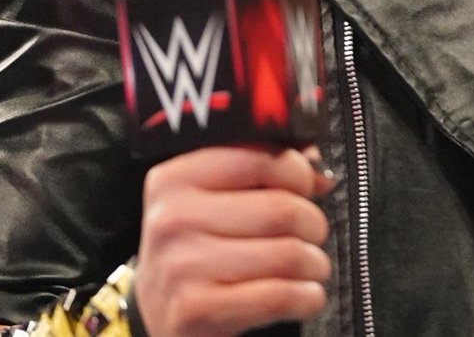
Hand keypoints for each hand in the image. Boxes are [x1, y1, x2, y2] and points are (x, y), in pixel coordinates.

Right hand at [135, 145, 334, 336]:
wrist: (156, 316)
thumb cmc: (194, 249)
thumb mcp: (210, 200)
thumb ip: (260, 170)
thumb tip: (317, 169)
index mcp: (176, 178)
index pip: (260, 158)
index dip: (298, 172)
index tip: (305, 186)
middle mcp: (173, 218)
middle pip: (281, 209)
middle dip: (313, 222)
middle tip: (313, 231)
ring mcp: (182, 267)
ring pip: (287, 254)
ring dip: (314, 262)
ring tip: (311, 264)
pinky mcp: (197, 311)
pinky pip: (279, 297)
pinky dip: (307, 295)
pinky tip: (307, 293)